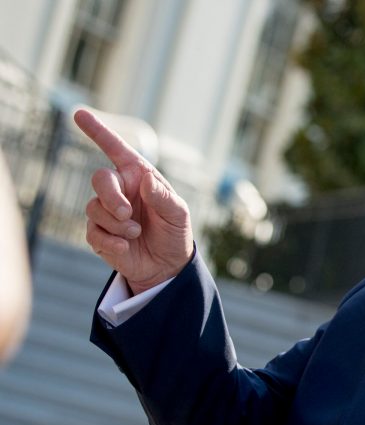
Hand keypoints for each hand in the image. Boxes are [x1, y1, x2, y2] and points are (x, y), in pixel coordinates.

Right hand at [75, 109, 193, 294]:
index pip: (116, 150)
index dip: (98, 131)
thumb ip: (163, 197)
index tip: (80, 113)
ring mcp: (107, 212)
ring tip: (136, 234)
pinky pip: (92, 232)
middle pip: (100, 179)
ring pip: (94, 208)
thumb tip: (147, 179)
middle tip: (127, 214)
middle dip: (111, 197)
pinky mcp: (99, 234)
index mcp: (139, 177)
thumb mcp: (178, 214)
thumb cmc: (175, 233)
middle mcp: (121, 190)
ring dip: (116, 224)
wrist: (167, 266)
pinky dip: (110, 241)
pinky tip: (125, 248)